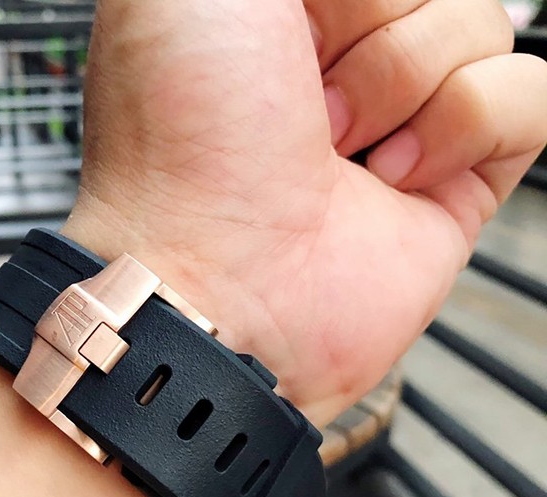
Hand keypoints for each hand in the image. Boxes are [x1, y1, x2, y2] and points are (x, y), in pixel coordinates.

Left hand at [63, 0, 546, 425]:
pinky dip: (469, 123)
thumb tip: (328, 4)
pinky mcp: (454, 184)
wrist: (208, 275)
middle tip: (308, 102)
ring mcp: (401, 124)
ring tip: (340, 150)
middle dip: (374, 25)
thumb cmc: (179, 140)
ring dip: (408, 78)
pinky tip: (396, 178)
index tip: (291, 29)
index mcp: (280, 18)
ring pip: (487, 23)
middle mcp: (340, 65)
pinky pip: (530, 95)